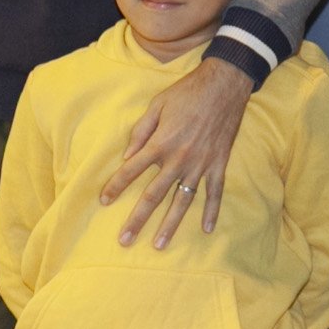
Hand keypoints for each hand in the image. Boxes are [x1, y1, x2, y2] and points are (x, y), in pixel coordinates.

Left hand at [99, 58, 253, 247]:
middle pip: (153, 195)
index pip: (131, 171)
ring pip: (183, 200)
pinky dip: (211, 211)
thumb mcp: (157, 105)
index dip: (115, 187)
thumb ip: (141, 131)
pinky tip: (206, 229)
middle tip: (125, 240)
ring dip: (171, 224)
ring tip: (160, 244)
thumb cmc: (188, 92)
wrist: (225, 84)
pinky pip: (214, 192)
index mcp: (160, 143)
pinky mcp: (218, 163)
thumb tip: (127, 155)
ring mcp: (200, 164)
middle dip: (137, 219)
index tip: (104, 201)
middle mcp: (178, 159)